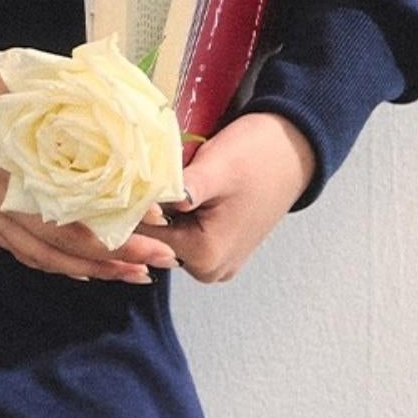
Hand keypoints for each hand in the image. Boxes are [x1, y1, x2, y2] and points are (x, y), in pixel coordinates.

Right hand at [0, 41, 179, 283]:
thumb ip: (48, 86)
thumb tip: (106, 97)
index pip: (65, 208)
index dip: (111, 222)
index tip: (154, 220)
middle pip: (61, 244)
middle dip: (116, 257)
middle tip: (163, 259)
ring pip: (43, 256)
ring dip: (92, 269)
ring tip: (135, 273)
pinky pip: (21, 249)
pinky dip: (57, 263)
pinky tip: (84, 268)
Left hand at [144, 110, 317, 282]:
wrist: (294, 149)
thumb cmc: (258, 155)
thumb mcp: (217, 168)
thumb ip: (180, 189)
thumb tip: (141, 204)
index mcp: (205, 256)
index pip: (142, 235)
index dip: (129, 205)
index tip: (123, 177)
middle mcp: (209, 269)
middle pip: (153, 238)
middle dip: (145, 208)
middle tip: (145, 171)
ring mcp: (216, 261)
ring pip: (166, 234)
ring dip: (160, 209)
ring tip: (166, 175)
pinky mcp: (219, 248)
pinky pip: (182, 233)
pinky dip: (175, 213)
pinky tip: (181, 188)